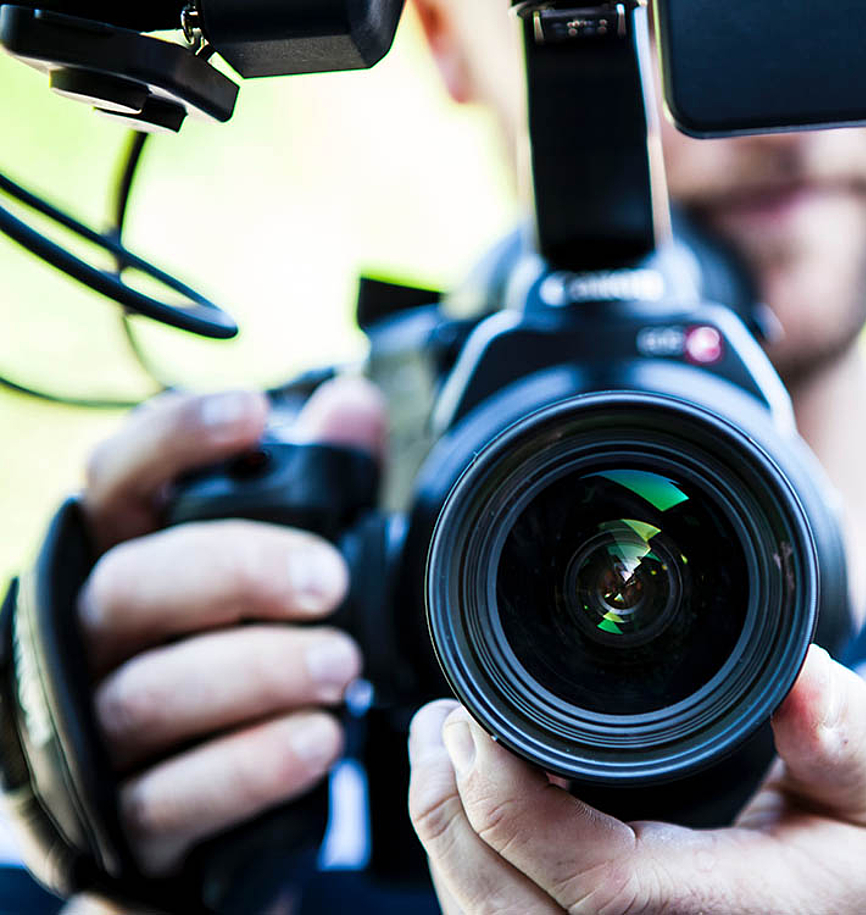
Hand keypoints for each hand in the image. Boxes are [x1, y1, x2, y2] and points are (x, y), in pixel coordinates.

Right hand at [73, 378, 385, 876]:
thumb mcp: (280, 567)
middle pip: (132, 585)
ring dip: (255, 673)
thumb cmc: (237, 652)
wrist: (199, 800)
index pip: (118, 479)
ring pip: (150, 693)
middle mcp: (93, 637)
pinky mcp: (127, 820)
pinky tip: (316, 742)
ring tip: (339, 666)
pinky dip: (250, 767)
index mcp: (128, 558)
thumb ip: (318, 486)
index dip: (174, 439)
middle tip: (327, 582)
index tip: (254, 415)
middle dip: (235, 571)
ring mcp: (97, 732)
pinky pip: (173, 796)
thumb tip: (353, 403)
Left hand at [408, 645, 865, 914]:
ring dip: (449, 847)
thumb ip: (847, 735)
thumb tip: (804, 670)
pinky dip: (475, 880)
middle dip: (448, 815)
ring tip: (443, 753)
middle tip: (442, 720)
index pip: (593, 883)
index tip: (480, 718)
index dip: (510, 803)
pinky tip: (475, 815)